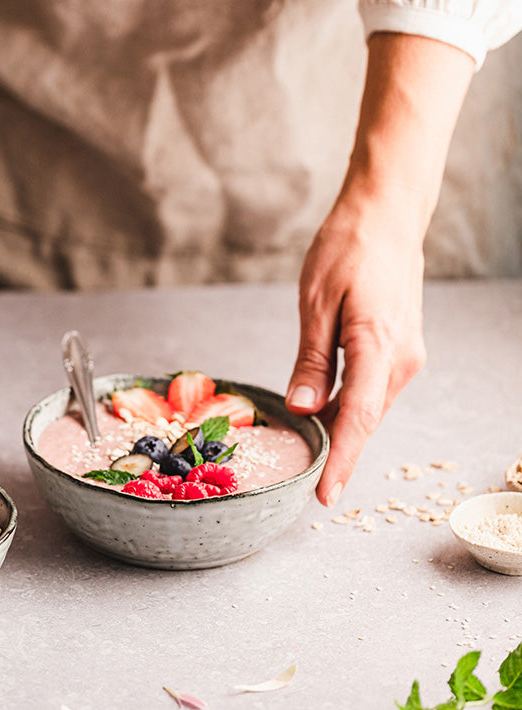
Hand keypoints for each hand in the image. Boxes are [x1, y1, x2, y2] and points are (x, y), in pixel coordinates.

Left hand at [289, 184, 425, 506]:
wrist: (387, 213)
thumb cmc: (348, 247)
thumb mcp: (316, 301)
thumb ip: (312, 359)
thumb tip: (304, 409)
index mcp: (379, 347)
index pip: (358, 418)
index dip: (341, 461)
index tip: (325, 496)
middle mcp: (401, 359)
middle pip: (364, 420)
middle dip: (338, 455)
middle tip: (305, 486)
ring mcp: (405, 355)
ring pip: (368, 406)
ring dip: (342, 432)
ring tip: (311, 461)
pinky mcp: (399, 349)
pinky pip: (371, 389)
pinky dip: (349, 408)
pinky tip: (325, 420)